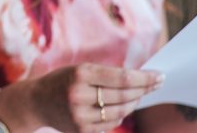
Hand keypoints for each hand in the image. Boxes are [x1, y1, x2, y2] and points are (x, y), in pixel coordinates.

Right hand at [28, 63, 163, 132]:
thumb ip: (106, 74)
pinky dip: (119, 115)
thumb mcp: (80, 70)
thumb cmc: (63, 81)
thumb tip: (140, 80)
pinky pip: (111, 123)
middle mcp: (79, 94)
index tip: (160, 76)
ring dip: (133, 103)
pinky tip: (119, 108)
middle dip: (143, 89)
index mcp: (80, 73)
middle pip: (124, 95)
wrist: (36, 102)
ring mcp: (80, 115)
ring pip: (120, 112)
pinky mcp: (82, 130)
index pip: (121, 78)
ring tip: (137, 95)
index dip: (144, 78)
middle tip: (156, 84)